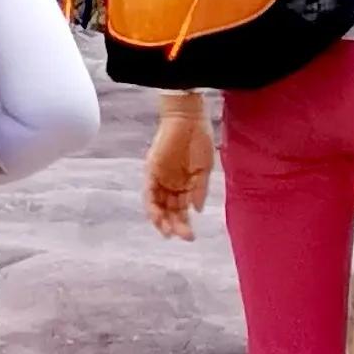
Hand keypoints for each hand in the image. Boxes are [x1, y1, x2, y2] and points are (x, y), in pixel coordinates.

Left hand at [144, 101, 214, 241]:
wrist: (189, 118)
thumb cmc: (199, 139)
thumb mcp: (204, 168)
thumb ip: (200, 189)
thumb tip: (198, 209)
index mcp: (184, 184)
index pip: (181, 209)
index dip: (184, 223)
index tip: (190, 236)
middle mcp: (170, 183)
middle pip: (169, 210)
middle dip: (175, 225)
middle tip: (183, 236)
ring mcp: (160, 177)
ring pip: (157, 205)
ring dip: (161, 220)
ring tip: (168, 232)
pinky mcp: (151, 170)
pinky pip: (149, 192)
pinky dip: (152, 206)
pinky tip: (159, 217)